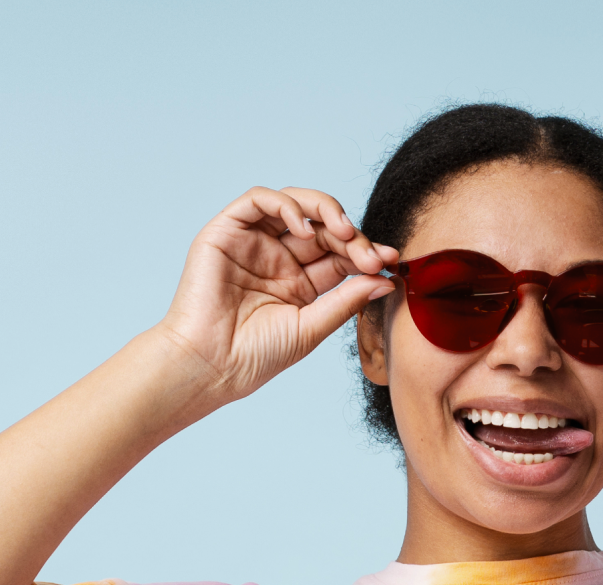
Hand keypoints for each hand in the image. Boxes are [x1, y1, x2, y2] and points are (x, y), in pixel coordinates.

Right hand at [155, 185, 396, 404]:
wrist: (212, 366)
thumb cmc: (257, 356)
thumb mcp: (312, 328)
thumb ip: (346, 301)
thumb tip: (387, 280)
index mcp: (300, 283)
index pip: (339, 255)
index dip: (365, 252)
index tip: (390, 262)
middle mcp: (278, 258)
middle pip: (323, 228)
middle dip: (352, 236)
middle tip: (371, 254)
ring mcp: (253, 242)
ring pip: (295, 205)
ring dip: (325, 211)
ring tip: (344, 232)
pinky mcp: (227, 231)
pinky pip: (258, 200)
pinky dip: (285, 205)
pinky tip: (304, 228)